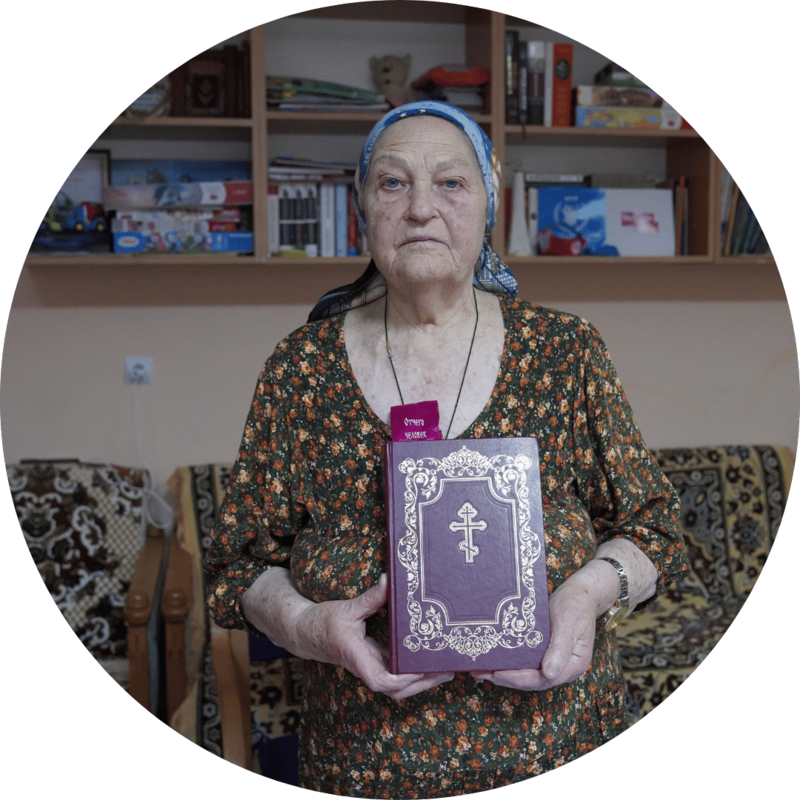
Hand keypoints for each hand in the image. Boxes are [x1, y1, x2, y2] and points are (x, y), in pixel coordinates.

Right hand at [297, 574, 453, 699]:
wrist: (306, 632)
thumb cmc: (323, 623)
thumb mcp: (347, 608)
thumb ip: (370, 598)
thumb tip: (388, 580)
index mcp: (358, 658)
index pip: (381, 681)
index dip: (402, 680)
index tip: (418, 670)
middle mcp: (367, 667)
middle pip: (397, 690)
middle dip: (422, 684)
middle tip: (447, 670)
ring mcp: (372, 665)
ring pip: (398, 684)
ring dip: (421, 679)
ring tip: (445, 667)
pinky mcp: (375, 659)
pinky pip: (396, 671)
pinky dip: (413, 669)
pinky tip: (428, 657)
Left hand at [470, 580, 596, 691]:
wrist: (580, 593)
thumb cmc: (576, 606)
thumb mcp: (568, 624)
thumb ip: (560, 650)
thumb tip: (548, 674)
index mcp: (573, 665)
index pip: (543, 679)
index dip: (519, 678)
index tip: (498, 674)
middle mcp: (562, 667)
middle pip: (532, 680)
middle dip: (505, 678)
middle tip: (480, 673)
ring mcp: (553, 661)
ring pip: (527, 673)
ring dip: (504, 672)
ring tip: (479, 669)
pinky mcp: (545, 652)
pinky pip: (527, 662)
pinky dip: (510, 662)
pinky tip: (493, 658)